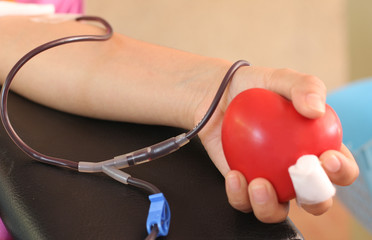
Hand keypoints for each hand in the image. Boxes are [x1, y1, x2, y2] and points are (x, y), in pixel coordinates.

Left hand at [195, 66, 358, 222]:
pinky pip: (244, 201)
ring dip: (270, 205)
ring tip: (258, 184)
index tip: (326, 158)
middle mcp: (293, 170)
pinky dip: (240, 195)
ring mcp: (268, 180)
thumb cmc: (254, 87)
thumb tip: (316, 110)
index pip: (339, 167)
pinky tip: (234, 176)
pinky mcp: (242, 185)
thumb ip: (305, 86)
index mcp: (314, 147)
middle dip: (315, 198)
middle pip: (315, 198)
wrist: (215, 95)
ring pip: (277, 210)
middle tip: (296, 176)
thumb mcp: (282, 79)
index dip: (342, 170)